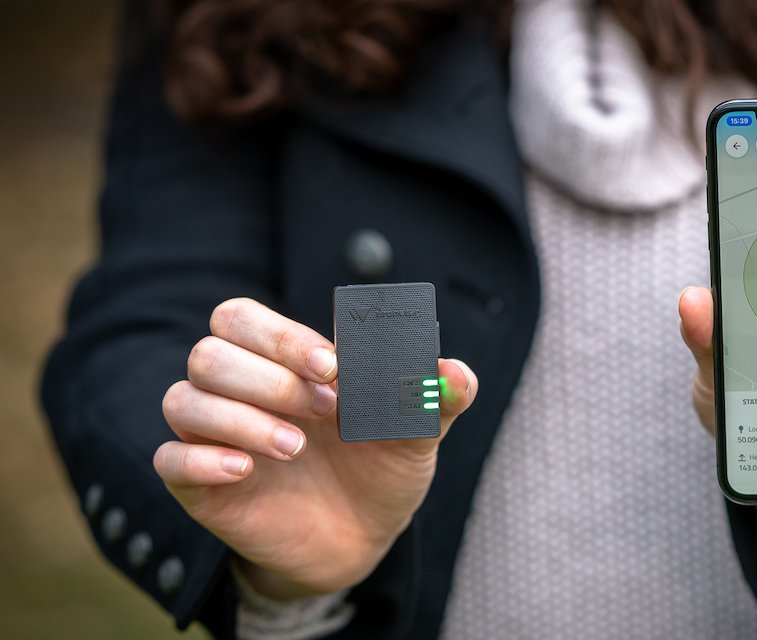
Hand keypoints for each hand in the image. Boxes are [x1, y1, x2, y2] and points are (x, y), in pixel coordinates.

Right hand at [155, 298, 476, 598]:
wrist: (366, 534)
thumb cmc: (383, 464)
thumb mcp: (419, 429)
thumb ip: (440, 394)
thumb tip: (456, 372)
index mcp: (280, 360)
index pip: (243, 318)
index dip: (282, 336)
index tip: (334, 367)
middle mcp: (238, 390)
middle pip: (209, 352)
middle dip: (268, 377)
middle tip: (328, 408)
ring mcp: (214, 436)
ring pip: (182, 400)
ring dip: (240, 418)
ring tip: (297, 447)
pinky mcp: (199, 486)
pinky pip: (168, 460)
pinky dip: (202, 459)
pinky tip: (248, 470)